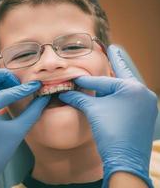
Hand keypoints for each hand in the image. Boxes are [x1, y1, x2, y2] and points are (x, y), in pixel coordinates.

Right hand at [58, 45, 157, 186]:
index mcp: (133, 88)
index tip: (76, 75)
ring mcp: (147, 106)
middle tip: (112, 50)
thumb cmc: (111, 132)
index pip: (103, 80)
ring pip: (125, 90)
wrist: (126, 161)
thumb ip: (79, 98)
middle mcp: (144, 94)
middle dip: (113, 67)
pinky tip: (111, 94)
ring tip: (110, 70)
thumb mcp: (93, 110)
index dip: (86, 79)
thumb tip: (65, 93)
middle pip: (120, 79)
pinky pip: (130, 100)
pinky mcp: (145, 116)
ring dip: (114, 83)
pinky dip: (119, 96)